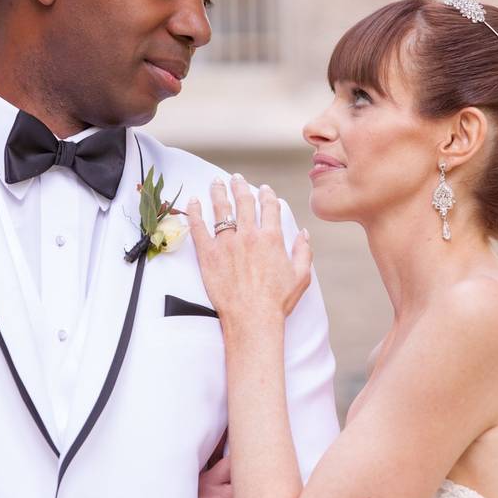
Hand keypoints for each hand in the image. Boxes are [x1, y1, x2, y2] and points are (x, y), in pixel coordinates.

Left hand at [187, 175, 312, 329]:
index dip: (267, 195)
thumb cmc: (277, 301)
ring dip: (219, 192)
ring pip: (221, 209)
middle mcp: (249, 236)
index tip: (264, 189)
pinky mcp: (209, 255)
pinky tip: (193, 202)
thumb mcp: (301, 276)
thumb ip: (303, 251)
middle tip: (236, 178)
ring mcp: (227, 244)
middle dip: (240, 187)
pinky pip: (198, 228)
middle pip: (243, 202)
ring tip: (216, 182)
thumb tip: (303, 233)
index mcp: (271, 238)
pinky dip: (195, 213)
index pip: (269, 208)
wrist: (252, 318)